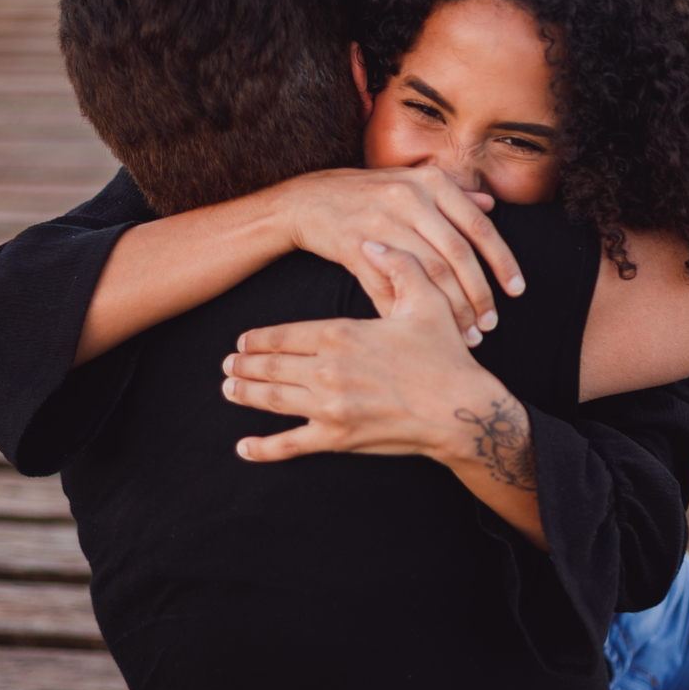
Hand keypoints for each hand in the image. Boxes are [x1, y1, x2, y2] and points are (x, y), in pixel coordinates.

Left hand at [223, 243, 546, 547]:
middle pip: (271, 367)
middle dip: (244, 367)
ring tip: (228, 390)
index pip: (284, 335)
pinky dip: (263, 448)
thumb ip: (397, 266)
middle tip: (226, 365)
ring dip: (245, 395)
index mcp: (342, 334)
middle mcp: (328, 370)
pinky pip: (291, 445)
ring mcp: (330, 407)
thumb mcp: (426, 300)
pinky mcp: (338, 438)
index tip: (242, 341)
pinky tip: (243, 447)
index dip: (259, 339)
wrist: (462, 410)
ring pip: (273, 401)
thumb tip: (370, 242)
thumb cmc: (445, 354)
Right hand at [277, 165, 524, 345]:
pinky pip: (389, 285)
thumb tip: (490, 206)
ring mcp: (381, 221)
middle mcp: (409, 197)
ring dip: (450, 309)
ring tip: (465, 334)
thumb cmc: (368, 194)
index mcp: (431, 181)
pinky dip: (408, 310)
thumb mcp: (411, 182)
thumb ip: (453, 193)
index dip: (502, 262)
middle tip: (489, 324)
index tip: (517, 291)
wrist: (308, 200)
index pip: (478, 228)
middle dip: (478, 295)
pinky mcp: (355, 245)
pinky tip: (423, 329)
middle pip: (456, 256)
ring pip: (428, 274)